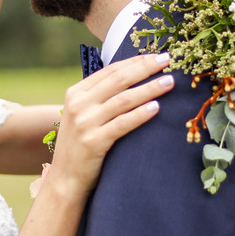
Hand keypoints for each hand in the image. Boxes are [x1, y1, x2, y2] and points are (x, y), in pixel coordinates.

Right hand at [46, 52, 172, 196]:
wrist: (65, 179)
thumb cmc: (80, 146)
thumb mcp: (82, 115)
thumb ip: (99, 97)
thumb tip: (131, 77)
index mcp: (76, 93)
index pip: (110, 70)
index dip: (135, 62)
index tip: (156, 56)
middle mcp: (79, 104)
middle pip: (119, 80)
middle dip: (145, 68)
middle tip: (168, 60)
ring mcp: (85, 123)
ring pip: (123, 100)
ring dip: (149, 89)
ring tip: (169, 82)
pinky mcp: (94, 142)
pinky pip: (122, 124)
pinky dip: (140, 115)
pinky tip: (156, 108)